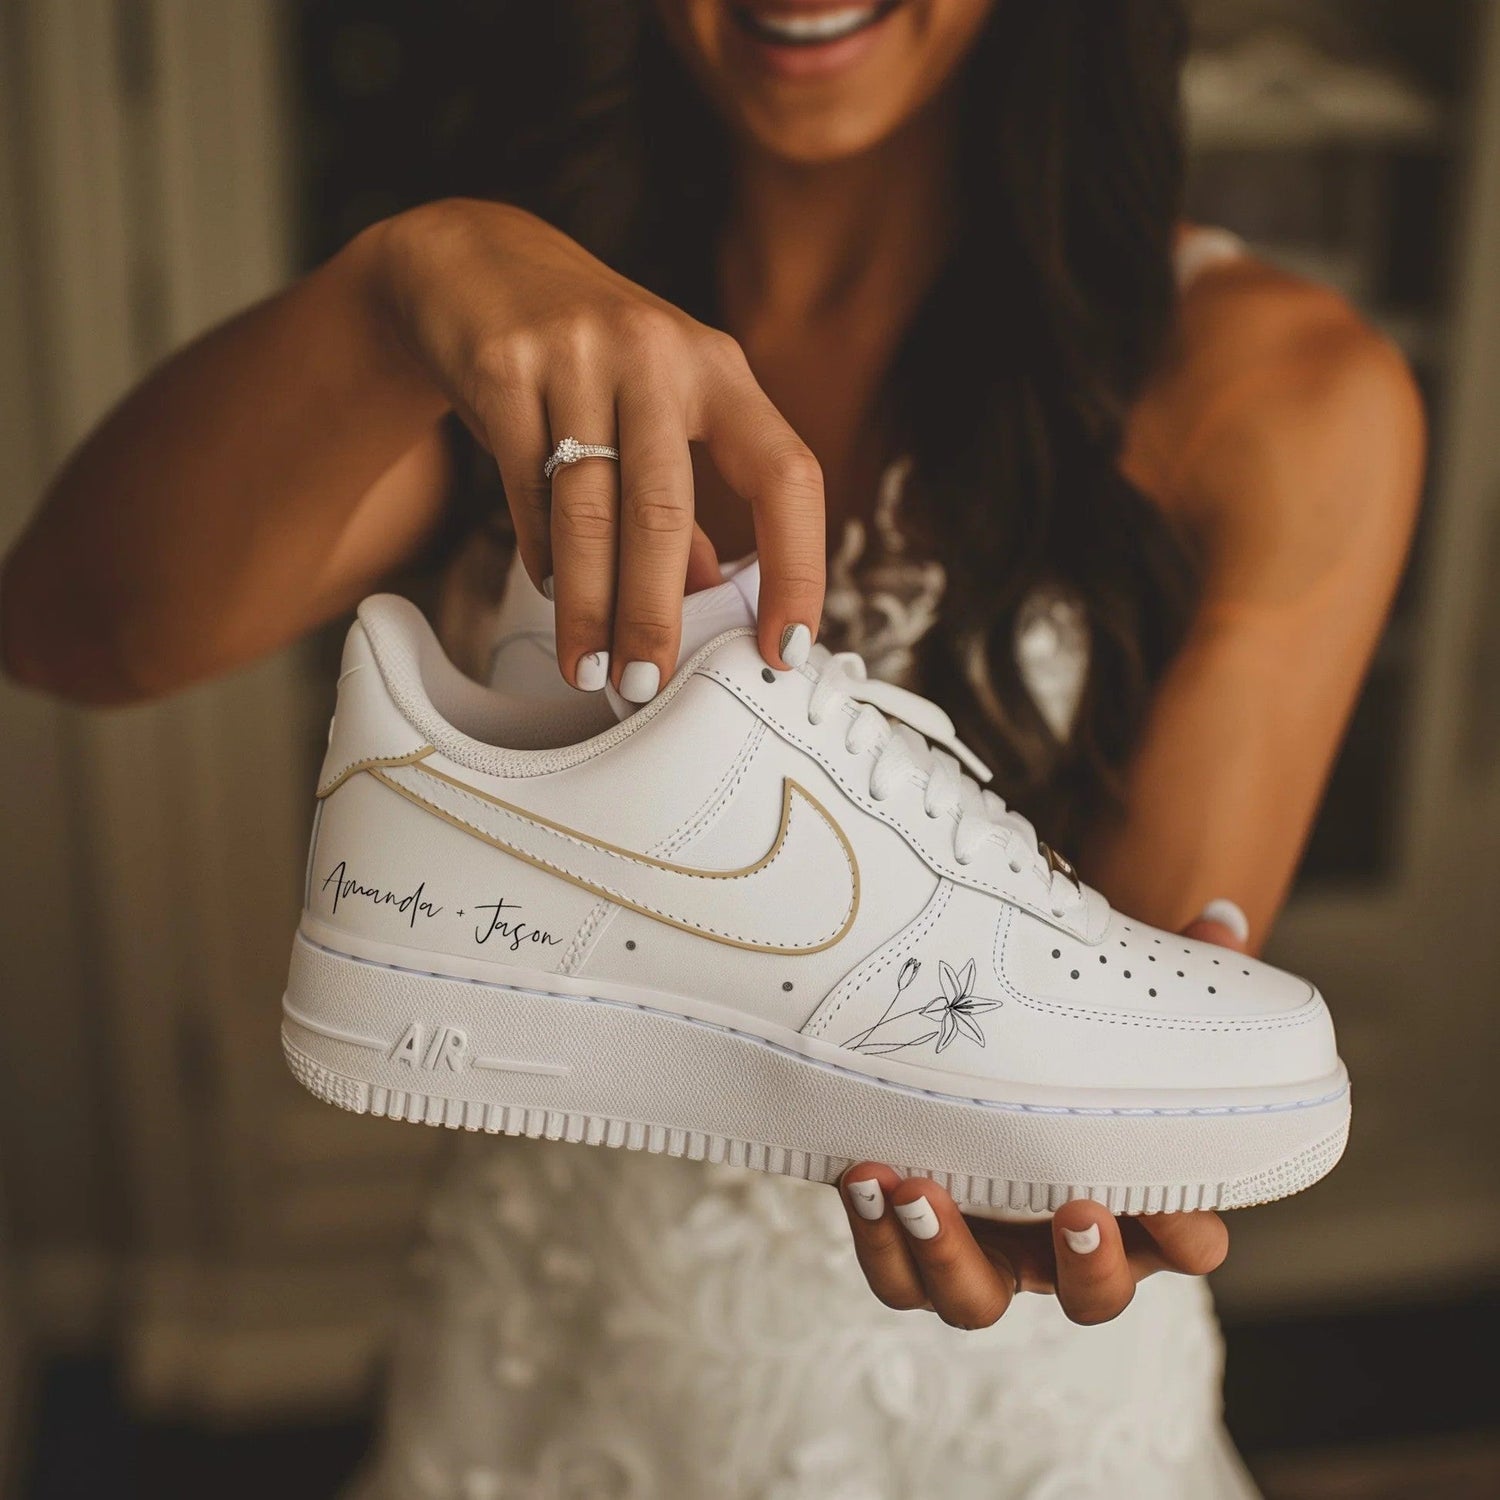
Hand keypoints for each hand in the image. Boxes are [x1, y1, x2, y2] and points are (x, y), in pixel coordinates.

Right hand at [369, 199, 824, 693]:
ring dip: (589, 606)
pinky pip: (525, 489)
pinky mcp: (502, 366)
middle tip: (647, 683)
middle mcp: (658, 352)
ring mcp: (578, 354)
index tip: (786, 647)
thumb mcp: (660, 409)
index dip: (798, 567)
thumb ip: (688, 501)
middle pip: (665, 509)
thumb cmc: (590, 359)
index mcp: (721, 368)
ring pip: (588, 511)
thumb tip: (709, 604)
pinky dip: (542, 556)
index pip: (788, 475)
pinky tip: (552, 593)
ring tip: (590, 668)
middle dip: (655, 612)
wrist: (475, 264)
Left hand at [835, 905, 1247, 1326]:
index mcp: (1132, 1202)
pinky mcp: (914, 1247)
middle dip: (1087, 1266)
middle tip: (1072, 1209)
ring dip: (948, 1256)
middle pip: (1093, 1299)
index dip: (1188, 1232)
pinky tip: (866, 1179)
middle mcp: (1060, 1247)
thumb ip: (1167, 969)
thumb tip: (1219, 924)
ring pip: (975, 1301)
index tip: (1177, 1203)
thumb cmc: (1055, 1041)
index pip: (1189, 1242)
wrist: (955, 1053)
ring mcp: (985, 1254)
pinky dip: (880, 1241)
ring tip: (919, 1191)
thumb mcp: (1105, 1002)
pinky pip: (897, 1273)